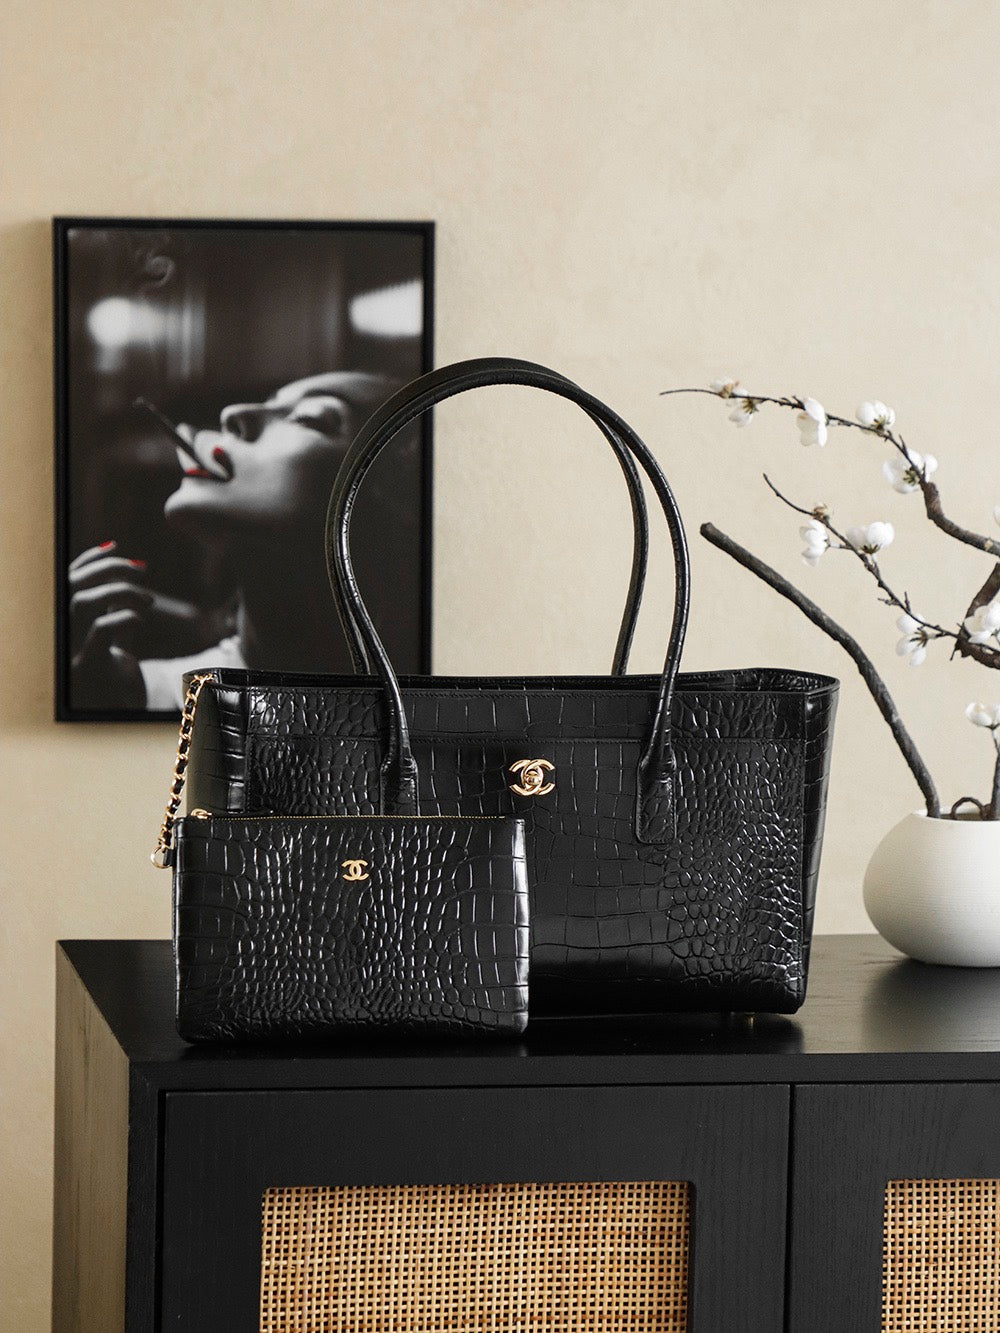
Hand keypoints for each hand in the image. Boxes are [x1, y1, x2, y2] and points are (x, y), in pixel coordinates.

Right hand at [69, 542, 217, 708]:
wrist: (124, 717)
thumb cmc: (119, 674)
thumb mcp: (112, 634)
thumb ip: (108, 605)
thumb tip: (122, 564)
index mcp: (63, 626)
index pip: (64, 580)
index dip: (87, 558)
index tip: (116, 546)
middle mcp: (59, 638)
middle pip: (71, 587)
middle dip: (108, 569)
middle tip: (142, 570)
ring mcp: (69, 655)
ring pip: (82, 604)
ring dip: (120, 591)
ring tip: (148, 600)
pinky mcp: (90, 671)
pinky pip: (101, 632)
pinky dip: (125, 618)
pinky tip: (141, 621)